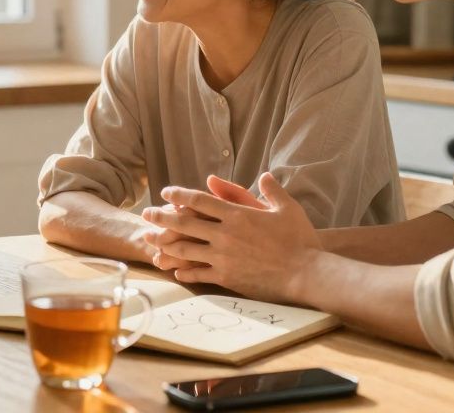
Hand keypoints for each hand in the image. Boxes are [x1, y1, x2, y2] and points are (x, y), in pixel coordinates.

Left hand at [141, 173, 321, 304]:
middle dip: (162, 218)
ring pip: (186, 249)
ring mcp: (223, 257)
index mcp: (237, 214)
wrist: (307, 273)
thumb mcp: (287, 207)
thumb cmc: (300, 239)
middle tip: (146, 214)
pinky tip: (175, 271)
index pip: (200, 200)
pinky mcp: (227, 277)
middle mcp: (225, 234)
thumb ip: (271, 190)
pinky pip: (199, 274)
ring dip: (165, 244)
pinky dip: (185, 272)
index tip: (166, 192)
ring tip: (151, 241)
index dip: (180, 195)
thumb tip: (263, 175)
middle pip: (185, 223)